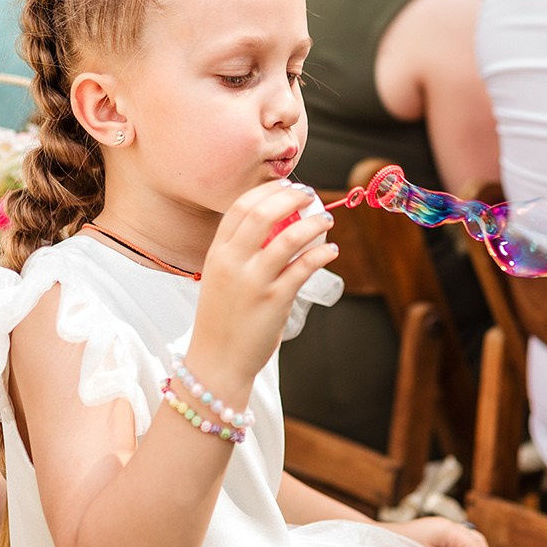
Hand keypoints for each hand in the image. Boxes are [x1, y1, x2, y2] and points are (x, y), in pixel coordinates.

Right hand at [184, 181, 337, 402]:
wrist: (216, 361)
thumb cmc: (222, 320)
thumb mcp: (220, 279)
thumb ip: (240, 253)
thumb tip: (275, 228)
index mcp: (217, 253)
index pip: (240, 208)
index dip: (267, 191)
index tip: (287, 186)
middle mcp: (232, 262)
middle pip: (263, 214)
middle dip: (291, 197)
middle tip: (310, 195)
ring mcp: (253, 281)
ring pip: (287, 238)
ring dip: (312, 223)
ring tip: (326, 220)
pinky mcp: (274, 301)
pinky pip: (303, 268)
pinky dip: (320, 254)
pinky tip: (330, 250)